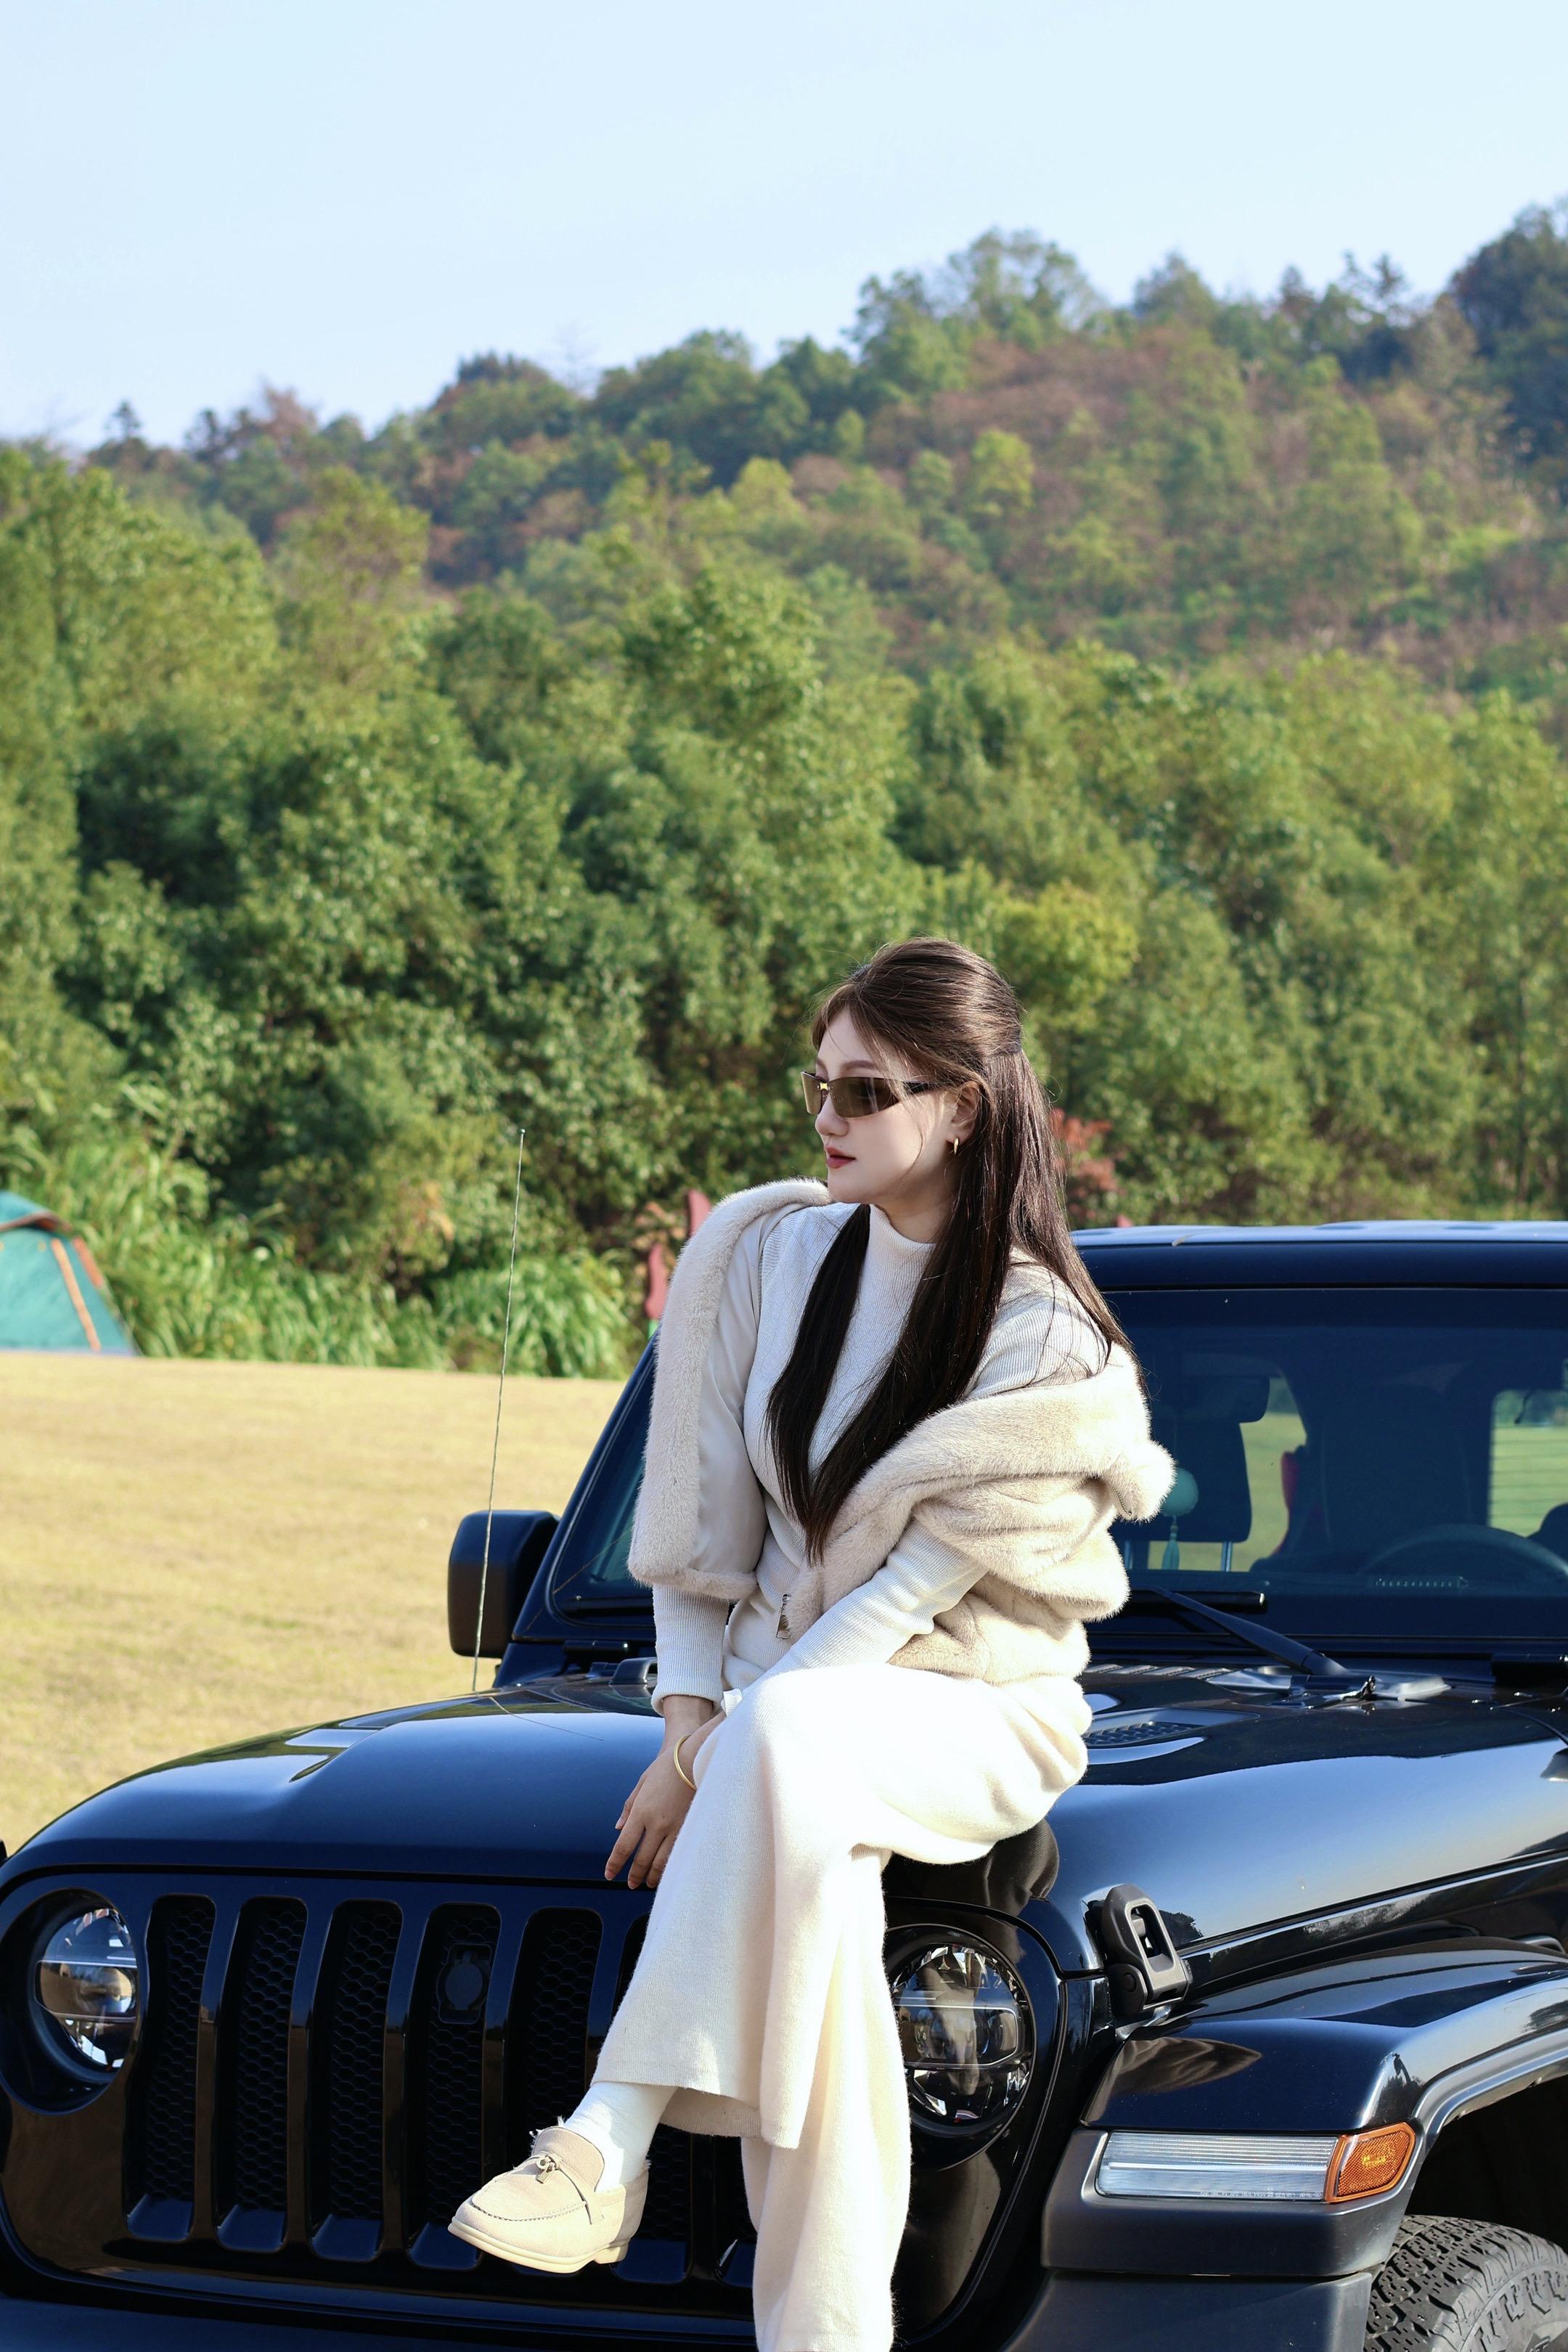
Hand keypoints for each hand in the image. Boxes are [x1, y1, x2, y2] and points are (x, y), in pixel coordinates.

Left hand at [606, 1700, 720, 1888]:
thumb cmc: (666, 1768)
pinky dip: (670, 1866)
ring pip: (661, 1862)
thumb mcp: (642, 1783)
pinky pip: (677, 1853)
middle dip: (635, 1875)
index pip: (624, 1846)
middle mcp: (657, 1823)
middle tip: (630, 1884)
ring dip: (652, 1876)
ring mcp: (675, 1827)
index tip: (609, 1874)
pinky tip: (666, 1870)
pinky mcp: (690, 1827)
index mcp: (641, 1812)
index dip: (615, 1864)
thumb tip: (619, 1829)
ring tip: (647, 1883)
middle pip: (642, 1859)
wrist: (695, 1758)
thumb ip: (629, 1808)